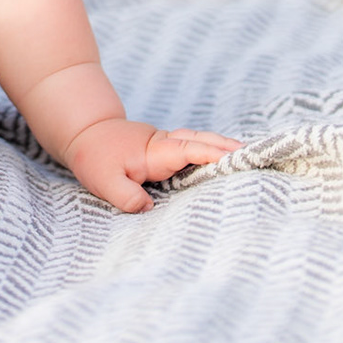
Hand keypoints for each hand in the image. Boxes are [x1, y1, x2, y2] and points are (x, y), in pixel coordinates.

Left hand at [64, 118, 241, 213]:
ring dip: (223, 146)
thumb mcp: (104, 181)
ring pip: (200, 141)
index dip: (212, 153)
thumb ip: (126, 196)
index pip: (188, 150)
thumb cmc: (95, 158)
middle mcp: (165, 144)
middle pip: (202, 140)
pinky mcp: (166, 148)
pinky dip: (212, 148)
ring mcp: (167, 144)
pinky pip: (194, 146)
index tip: (236, 157)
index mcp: (155, 151)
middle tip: (257, 154)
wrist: (85, 133)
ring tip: (250, 156)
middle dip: (228, 146)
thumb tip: (149, 209)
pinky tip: (227, 158)